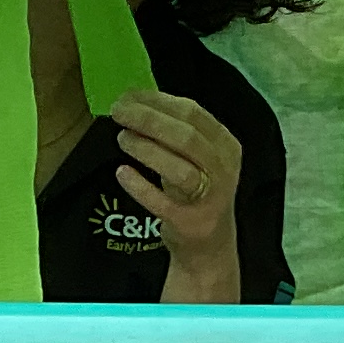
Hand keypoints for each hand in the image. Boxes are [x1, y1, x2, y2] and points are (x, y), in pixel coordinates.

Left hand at [115, 89, 243, 289]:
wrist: (208, 246)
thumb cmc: (195, 192)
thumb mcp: (196, 156)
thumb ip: (173, 129)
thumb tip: (133, 100)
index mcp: (225, 144)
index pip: (192, 112)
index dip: (157, 101)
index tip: (127, 96)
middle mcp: (223, 169)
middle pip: (186, 137)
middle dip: (148, 120)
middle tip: (118, 113)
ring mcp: (210, 198)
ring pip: (179, 168)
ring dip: (146, 149)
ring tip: (121, 139)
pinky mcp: (191, 223)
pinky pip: (163, 203)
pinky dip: (140, 187)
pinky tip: (122, 173)